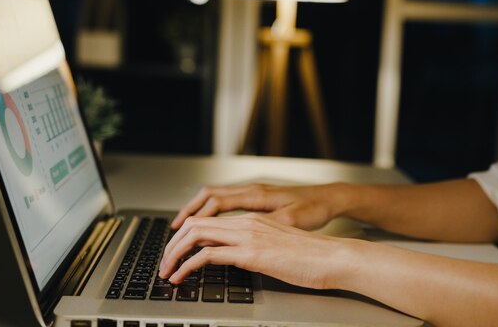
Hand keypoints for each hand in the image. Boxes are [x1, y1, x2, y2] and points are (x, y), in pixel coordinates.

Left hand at [158, 214, 357, 288]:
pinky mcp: (252, 252)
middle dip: (173, 244)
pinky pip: (208, 254)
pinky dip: (187, 265)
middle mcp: (247, 223)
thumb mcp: (277, 249)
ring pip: (196, 234)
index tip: (176, 251)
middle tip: (164, 263)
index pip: (208, 220)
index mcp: (252, 221)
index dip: (185, 235)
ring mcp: (248, 235)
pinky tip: (181, 276)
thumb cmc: (312, 257)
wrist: (333, 257)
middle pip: (195, 224)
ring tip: (166, 271)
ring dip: (174, 253)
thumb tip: (235, 259)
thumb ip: (254, 249)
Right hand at [171, 183, 352, 230]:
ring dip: (198, 210)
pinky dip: (212, 211)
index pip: (215, 203)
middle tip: (174, 230)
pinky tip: (211, 222)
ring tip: (184, 226)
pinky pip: (227, 201)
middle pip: (209, 196)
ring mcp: (254, 192)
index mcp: (255, 195)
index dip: (195, 218)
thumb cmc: (314, 208)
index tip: (180, 232)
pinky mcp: (258, 198)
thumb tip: (243, 236)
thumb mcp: (291, 221)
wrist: (329, 198)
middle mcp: (251, 190)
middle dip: (188, 212)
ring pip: (216, 197)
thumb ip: (266, 226)